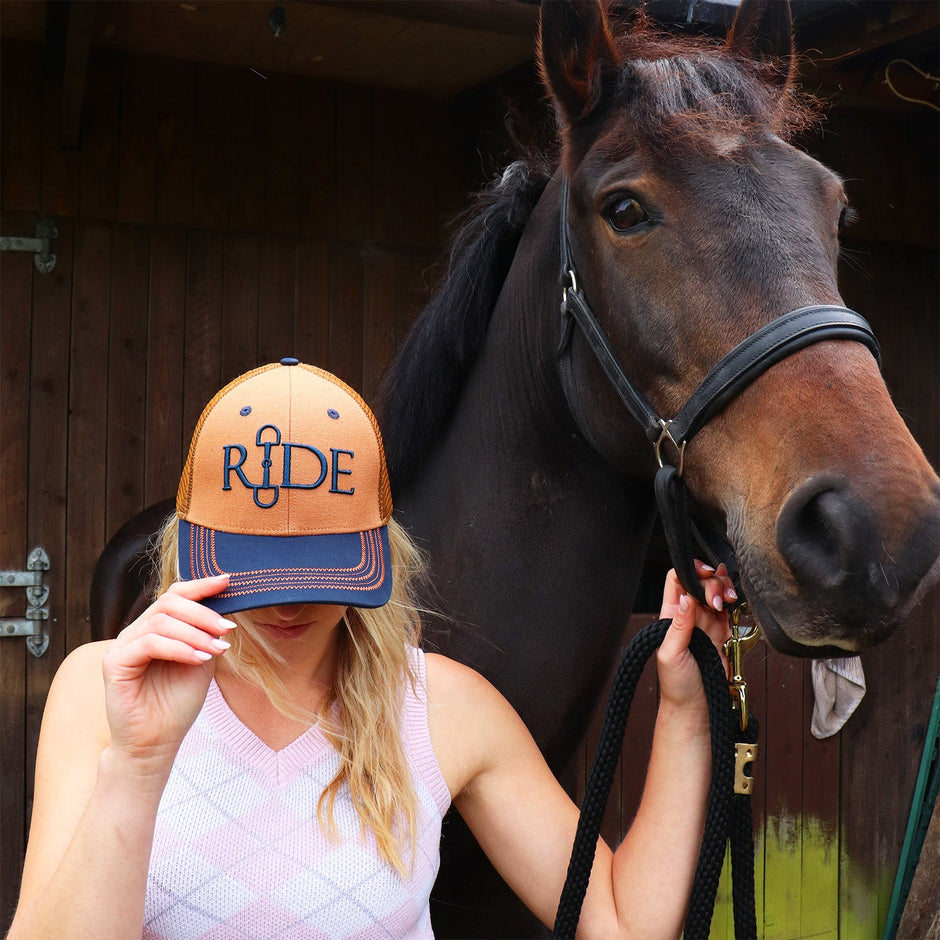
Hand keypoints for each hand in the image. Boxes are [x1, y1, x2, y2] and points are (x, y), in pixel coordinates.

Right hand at [101, 575, 233, 768]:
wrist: (156, 743)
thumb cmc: (177, 704)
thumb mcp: (201, 662)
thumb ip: (207, 635)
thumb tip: (225, 612)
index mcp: (156, 629)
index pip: (175, 596)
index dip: (200, 585)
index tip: (227, 581)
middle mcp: (137, 632)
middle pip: (169, 603)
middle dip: (203, 612)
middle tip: (227, 628)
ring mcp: (123, 646)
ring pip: (161, 621)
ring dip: (195, 632)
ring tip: (216, 648)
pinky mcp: (114, 663)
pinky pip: (149, 643)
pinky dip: (178, 648)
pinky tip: (197, 658)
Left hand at [656, 561, 734, 711]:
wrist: (695, 707)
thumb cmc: (676, 685)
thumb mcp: (671, 654)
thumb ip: (678, 625)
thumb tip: (685, 598)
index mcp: (670, 615)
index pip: (677, 580)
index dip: (690, 571)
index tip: (703, 575)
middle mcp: (688, 615)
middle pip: (700, 582)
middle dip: (711, 582)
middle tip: (717, 599)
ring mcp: (706, 623)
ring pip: (715, 592)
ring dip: (723, 588)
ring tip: (728, 597)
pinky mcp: (721, 633)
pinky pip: (728, 609)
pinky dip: (732, 601)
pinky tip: (733, 599)